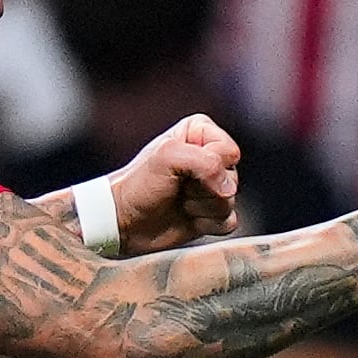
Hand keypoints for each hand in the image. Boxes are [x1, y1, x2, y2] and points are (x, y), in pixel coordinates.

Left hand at [108, 116, 242, 253]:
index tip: (182, 169)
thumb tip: (228, 189)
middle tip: (178, 187)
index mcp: (200, 133)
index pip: (229, 150)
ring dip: (202, 207)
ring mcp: (212, 187)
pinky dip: (207, 224)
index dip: (210, 164)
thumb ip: (206, 162)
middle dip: (205, 188)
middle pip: (232, 178)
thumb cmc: (139, 184)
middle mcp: (210, 157)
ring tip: (180, 202)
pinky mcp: (213, 214)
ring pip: (230, 201)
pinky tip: (188, 217)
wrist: (125, 221)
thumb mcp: (168, 157)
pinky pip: (229, 221)